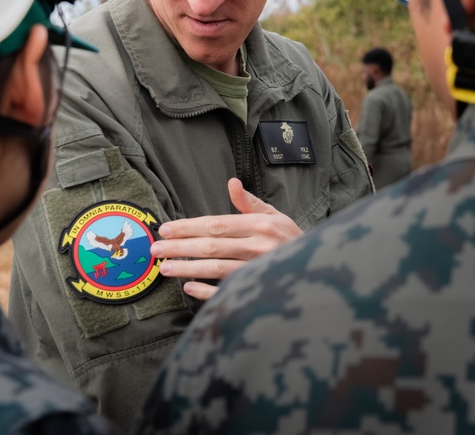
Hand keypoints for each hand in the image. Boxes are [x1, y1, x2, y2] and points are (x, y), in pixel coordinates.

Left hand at [150, 178, 303, 299]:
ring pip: (216, 269)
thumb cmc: (292, 239)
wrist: (318, 268)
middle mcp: (258, 246)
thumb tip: (231, 183)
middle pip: (211, 246)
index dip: (189, 227)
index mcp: (260, 225)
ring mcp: (257, 270)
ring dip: (188, 269)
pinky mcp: (258, 290)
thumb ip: (249, 202)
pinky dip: (207, 291)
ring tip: (165, 268)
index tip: (166, 228)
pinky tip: (189, 288)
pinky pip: (228, 291)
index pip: (216, 224)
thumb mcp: (275, 216)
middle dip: (180, 247)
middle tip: (156, 249)